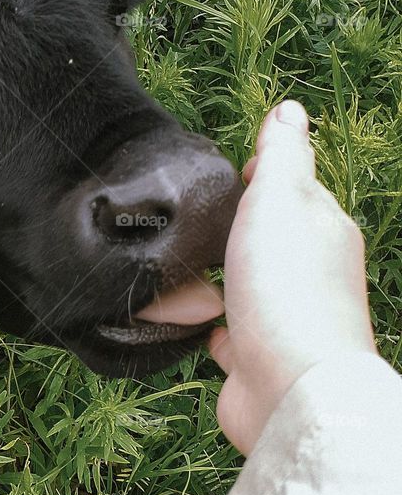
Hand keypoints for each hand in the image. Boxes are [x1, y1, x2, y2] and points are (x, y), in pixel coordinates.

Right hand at [135, 100, 374, 454]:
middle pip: (262, 236)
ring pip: (238, 282)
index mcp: (321, 229)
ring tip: (173, 261)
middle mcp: (305, 272)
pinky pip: (220, 328)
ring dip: (210, 276)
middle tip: (187, 216)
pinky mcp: (249, 355)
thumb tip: (290, 108)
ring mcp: (278, 315)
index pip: (293, 189)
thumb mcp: (279, 199)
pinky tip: (180, 313)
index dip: (261, 175)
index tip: (229, 173)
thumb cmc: (285, 284)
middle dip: (227, 227)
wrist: (287, 387)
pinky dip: (202, 320)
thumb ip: (282, 154)